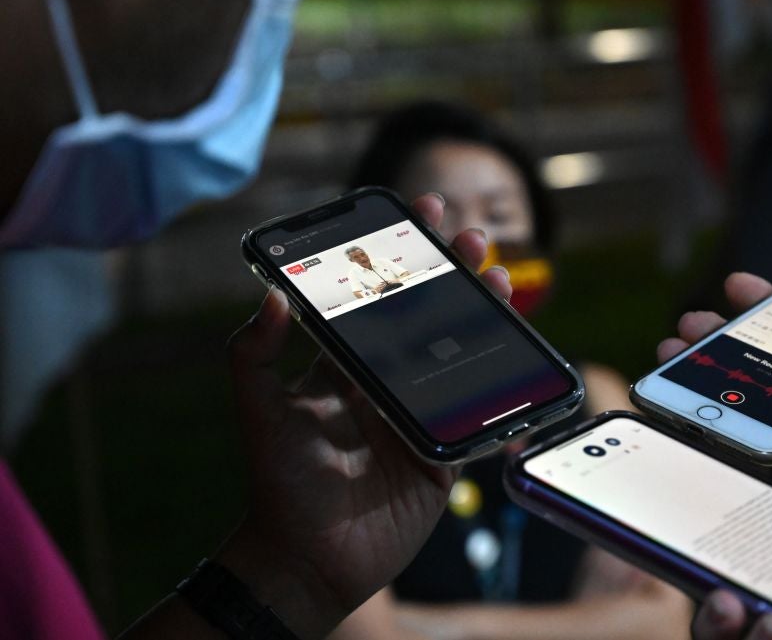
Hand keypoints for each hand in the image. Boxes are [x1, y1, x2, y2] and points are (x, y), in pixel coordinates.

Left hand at [219, 194, 511, 637]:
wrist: (309, 558)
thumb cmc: (279, 482)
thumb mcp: (258, 412)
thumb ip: (253, 354)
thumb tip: (270, 293)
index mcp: (345, 365)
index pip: (376, 299)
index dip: (397, 257)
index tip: (413, 214)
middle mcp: (385, 382)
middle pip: (427, 316)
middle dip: (450, 272)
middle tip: (468, 235)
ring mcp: (418, 413)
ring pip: (460, 353)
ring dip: (481, 313)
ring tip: (496, 275)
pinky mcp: (445, 448)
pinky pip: (478, 410)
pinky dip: (500, 381)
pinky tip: (516, 346)